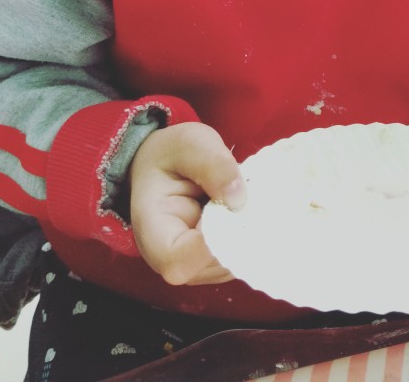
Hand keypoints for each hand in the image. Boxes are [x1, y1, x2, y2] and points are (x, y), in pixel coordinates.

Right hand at [129, 121, 245, 285]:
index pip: (179, 259)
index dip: (212, 243)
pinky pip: (238, 258)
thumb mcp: (189, 143)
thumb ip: (212, 164)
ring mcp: (192, 265)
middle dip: (239, 235)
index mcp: (152, 230)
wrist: (161, 165)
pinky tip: (251, 210)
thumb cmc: (170, 154)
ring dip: (249, 234)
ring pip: (230, 264)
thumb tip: (238, 199)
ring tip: (250, 201)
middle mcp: (169, 258)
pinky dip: (251, 236)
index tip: (235, 208)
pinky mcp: (212, 262)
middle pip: (210, 265)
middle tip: (255, 198)